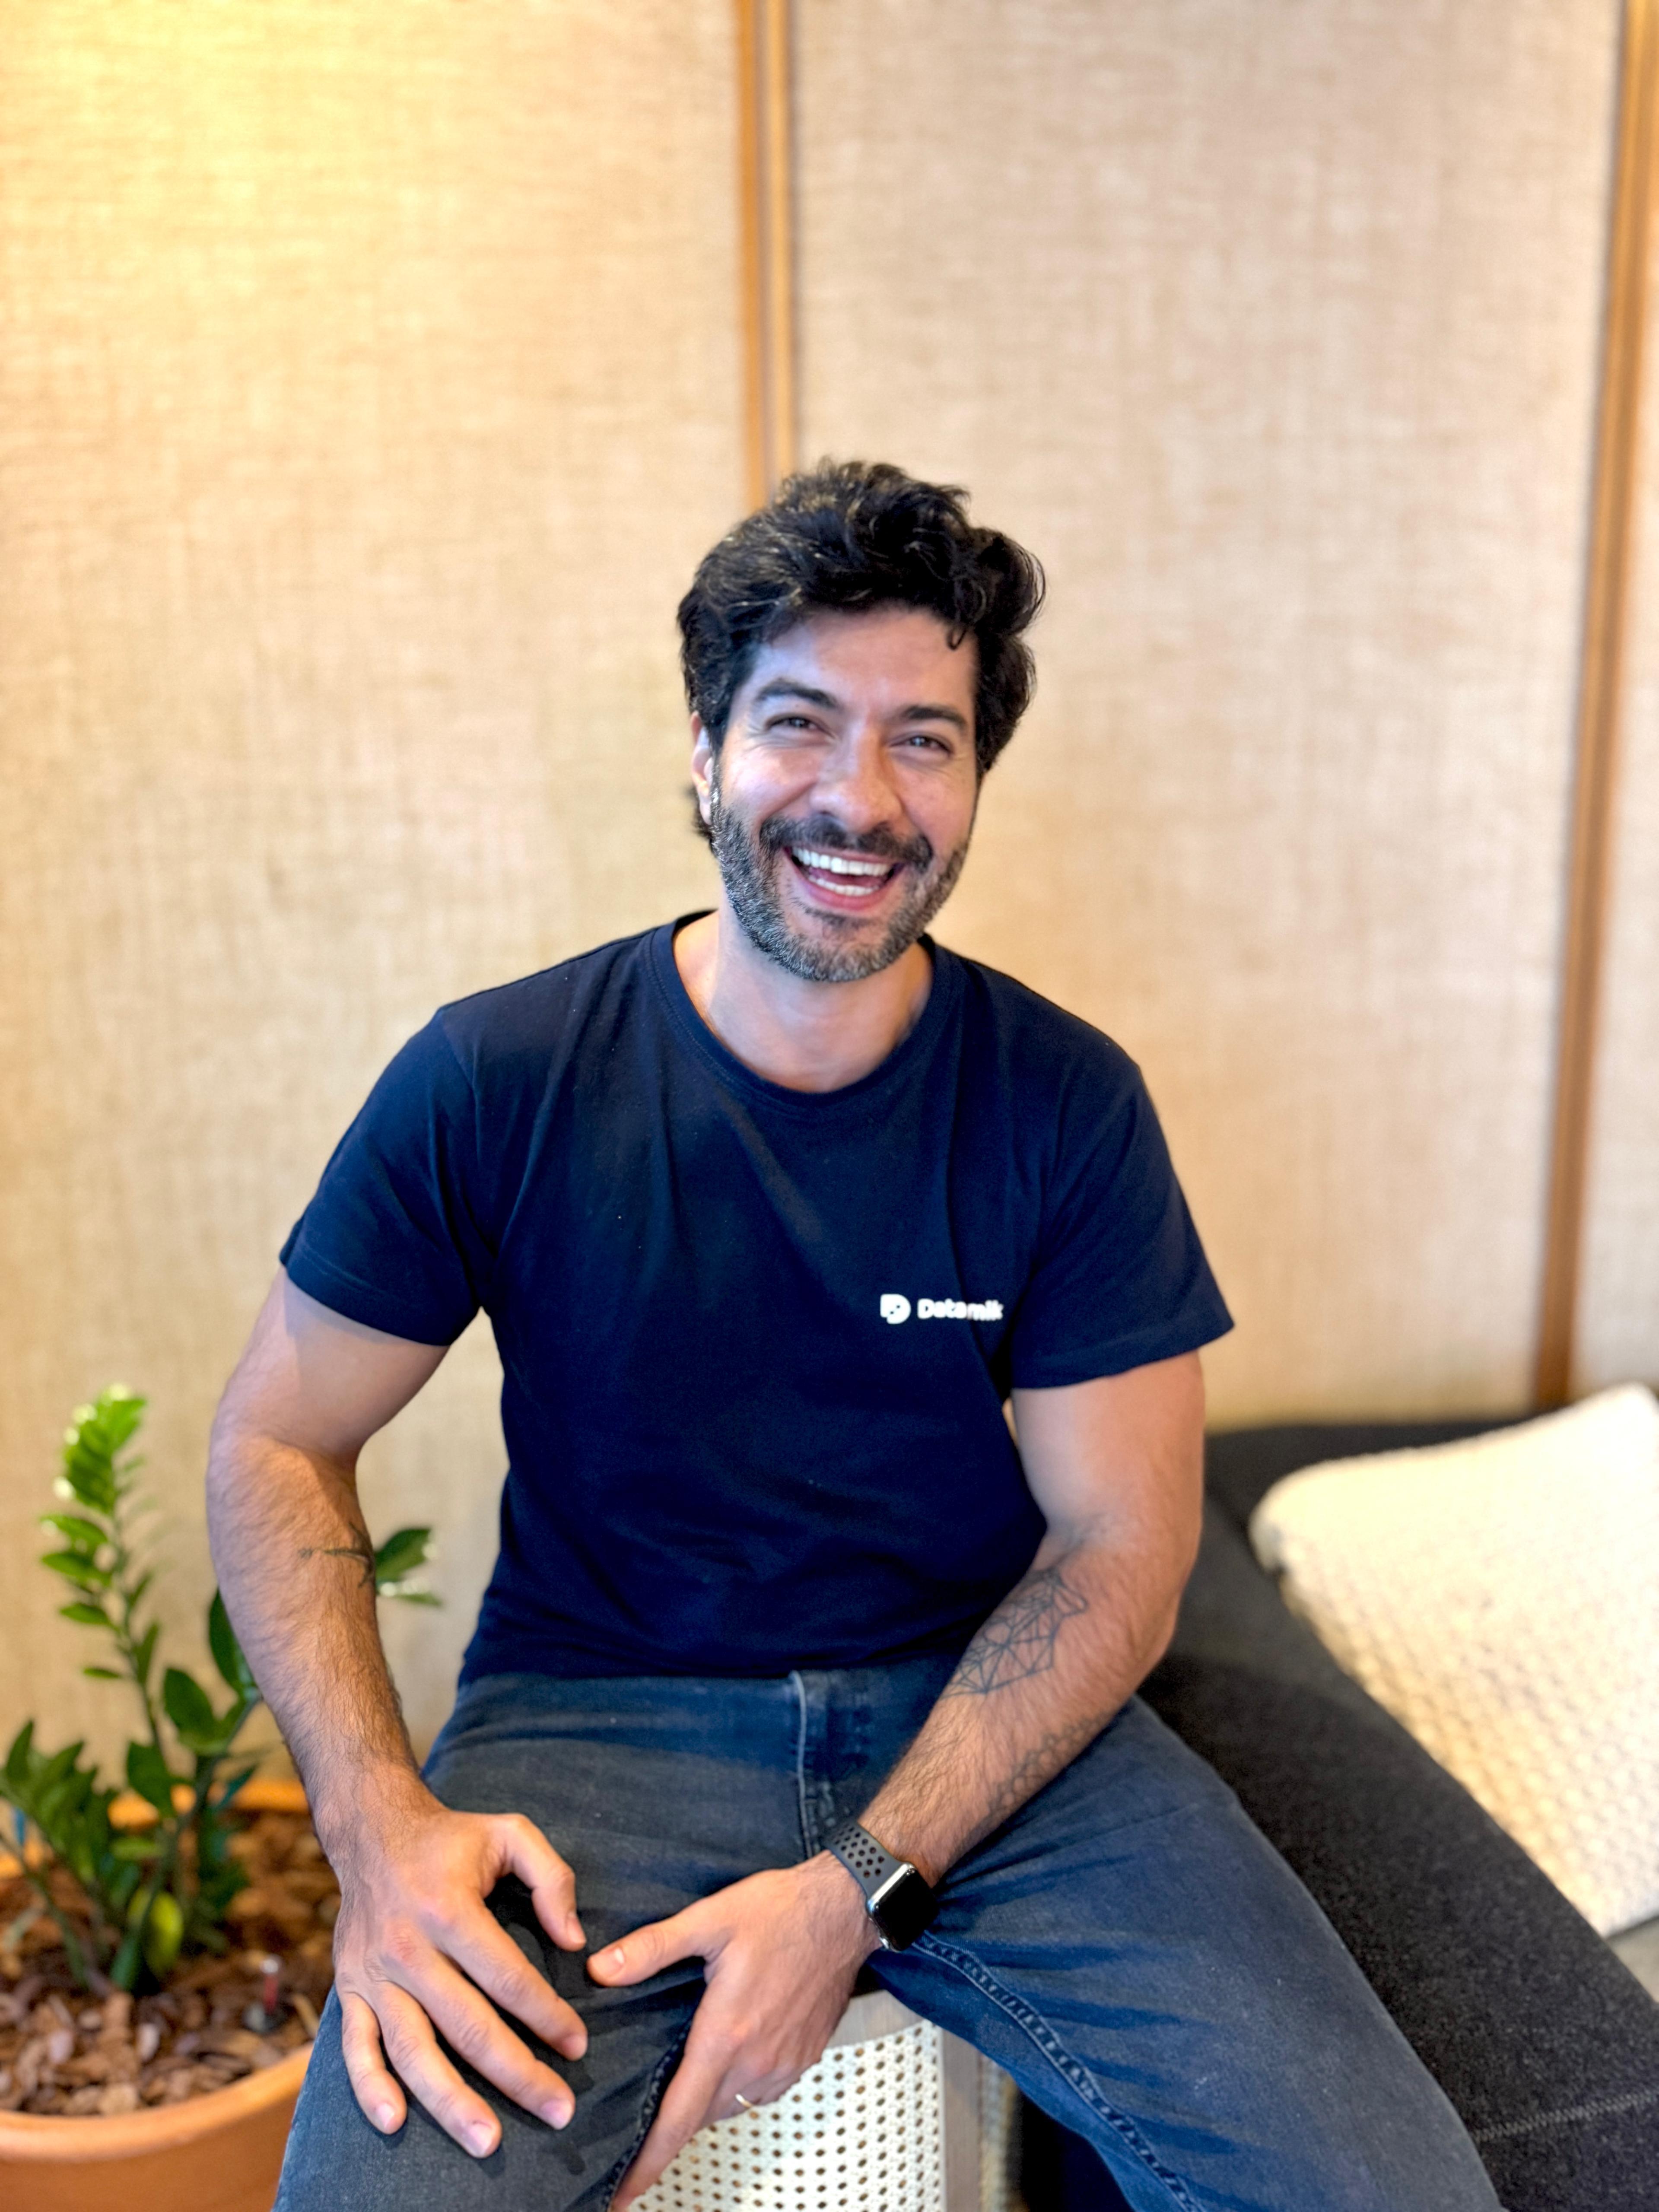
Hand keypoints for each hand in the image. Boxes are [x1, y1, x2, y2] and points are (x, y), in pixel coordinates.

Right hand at [323, 1776, 588, 2156]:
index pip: (508, 1978)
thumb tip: (575, 1942)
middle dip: (517, 2074)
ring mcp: (374, 1974)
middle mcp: (409, 1947)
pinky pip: (356, 2048)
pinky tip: (396, 2122)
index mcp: (451, 1909)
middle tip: (559, 2111)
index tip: (578, 2045)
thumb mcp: (511, 1833)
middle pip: (468, 2025)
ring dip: (451, 2101)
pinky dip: (370, 2088)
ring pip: (413, 2049)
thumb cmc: (452, 1838)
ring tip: (489, 2141)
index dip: (548, 2015)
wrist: (371, 1832)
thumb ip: (553, 1879)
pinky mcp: (349, 1989)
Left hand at [590, 1853, 877, 2206]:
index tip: (621, 2195)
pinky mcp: (803, 2057)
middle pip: (700, 2117)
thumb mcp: (709, 1918)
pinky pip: (760, 2091)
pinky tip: (726, 2061)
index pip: (678, 2119)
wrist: (846, 1909)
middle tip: (635, 2132)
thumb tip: (599, 1969)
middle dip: (667, 2132)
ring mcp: (783, 2064)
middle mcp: (756, 2061)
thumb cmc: (780, 1910)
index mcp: (726, 2036)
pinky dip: (736, 2088)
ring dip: (703, 2104)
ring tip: (677, 2092)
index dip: (647, 2162)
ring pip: (730, 2105)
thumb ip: (652, 1948)